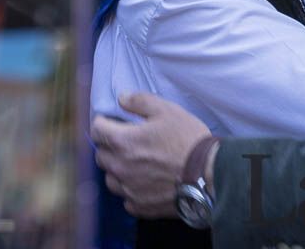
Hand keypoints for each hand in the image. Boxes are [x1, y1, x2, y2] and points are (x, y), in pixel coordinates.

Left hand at [91, 92, 211, 218]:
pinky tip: (144, 183)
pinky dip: (131, 190)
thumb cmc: (188, 139)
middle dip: (109, 146)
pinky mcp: (140, 205)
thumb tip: (121, 99)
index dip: (102, 123)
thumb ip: (140, 102)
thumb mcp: (167, 110)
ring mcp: (129, 189)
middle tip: (125, 141)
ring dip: (117, 170)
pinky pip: (126, 199)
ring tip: (133, 163)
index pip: (97, 130)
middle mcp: (120, 167)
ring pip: (110, 179)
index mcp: (123, 142)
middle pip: (101, 155)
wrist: (208, 174)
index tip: (109, 121)